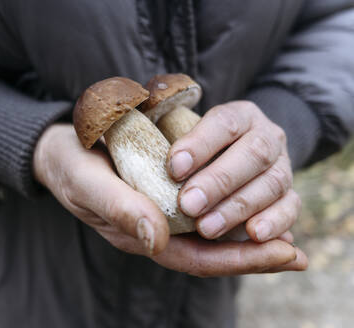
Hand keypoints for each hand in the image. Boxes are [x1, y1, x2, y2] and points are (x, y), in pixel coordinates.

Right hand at [33, 123, 306, 275]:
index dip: (238, 260)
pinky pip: (206, 205)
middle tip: (296, 254)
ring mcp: (163, 210)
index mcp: (139, 234)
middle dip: (253, 253)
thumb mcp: (89, 184)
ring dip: (247, 232)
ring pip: (211, 231)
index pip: (195, 258)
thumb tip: (158, 239)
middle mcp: (156, 228)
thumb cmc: (71, 167)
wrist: (60, 149)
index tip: (281, 253)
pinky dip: (232, 206)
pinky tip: (255, 203)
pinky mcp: (167, 190)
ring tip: (285, 233)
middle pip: (210, 251)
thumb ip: (120, 209)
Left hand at [167, 101, 302, 244]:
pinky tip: (254, 236)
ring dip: (239, 207)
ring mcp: (282, 166)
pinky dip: (275, 222)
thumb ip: (167, 144)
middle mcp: (267, 136)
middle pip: (253, 154)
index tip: (174, 168)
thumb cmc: (197, 151)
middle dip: (219, 181)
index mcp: (240, 116)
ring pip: (272, 183)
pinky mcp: (290, 195)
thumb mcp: (183, 136)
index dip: (200, 144)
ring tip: (207, 228)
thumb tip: (146, 159)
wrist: (235, 157)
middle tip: (188, 205)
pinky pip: (291, 208)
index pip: (223, 123)